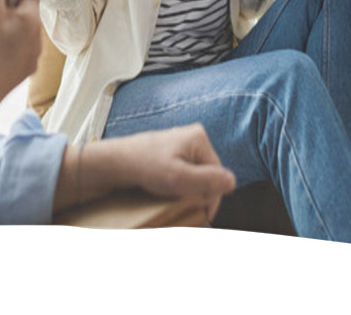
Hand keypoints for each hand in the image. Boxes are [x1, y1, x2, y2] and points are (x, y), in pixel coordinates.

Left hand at [117, 124, 235, 220]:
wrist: (118, 162)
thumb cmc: (145, 166)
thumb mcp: (180, 178)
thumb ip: (208, 180)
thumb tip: (232, 181)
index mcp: (199, 138)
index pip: (218, 175)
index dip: (211, 197)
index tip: (201, 213)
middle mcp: (193, 137)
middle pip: (208, 174)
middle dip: (199, 192)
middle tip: (182, 203)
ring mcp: (182, 143)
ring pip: (197, 176)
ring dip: (189, 190)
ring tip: (173, 195)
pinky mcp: (173, 151)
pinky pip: (185, 172)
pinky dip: (180, 184)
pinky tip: (168, 190)